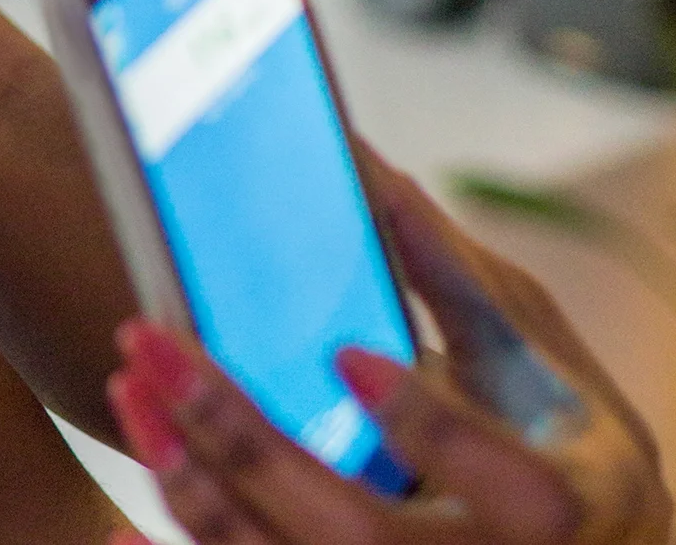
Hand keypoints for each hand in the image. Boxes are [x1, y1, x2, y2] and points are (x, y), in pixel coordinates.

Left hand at [102, 151, 671, 544]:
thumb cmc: (557, 442)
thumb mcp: (535, 361)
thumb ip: (456, 278)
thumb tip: (363, 166)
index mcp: (560, 503)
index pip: (507, 481)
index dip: (428, 426)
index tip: (347, 355)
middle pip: (357, 533)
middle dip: (242, 442)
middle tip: (150, 342)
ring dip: (195, 494)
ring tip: (132, 397)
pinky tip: (115, 534)